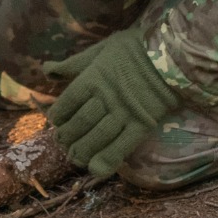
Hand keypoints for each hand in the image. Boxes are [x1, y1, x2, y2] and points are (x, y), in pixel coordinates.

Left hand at [43, 27, 179, 177]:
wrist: (172, 54)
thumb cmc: (135, 48)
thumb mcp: (101, 49)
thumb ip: (74, 63)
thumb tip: (46, 70)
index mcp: (93, 78)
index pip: (67, 102)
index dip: (58, 115)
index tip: (57, 122)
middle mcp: (106, 97)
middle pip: (80, 123)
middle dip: (68, 136)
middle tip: (64, 144)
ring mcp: (124, 113)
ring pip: (98, 137)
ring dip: (83, 150)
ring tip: (76, 157)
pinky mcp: (143, 125)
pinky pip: (122, 146)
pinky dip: (108, 159)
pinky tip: (96, 169)